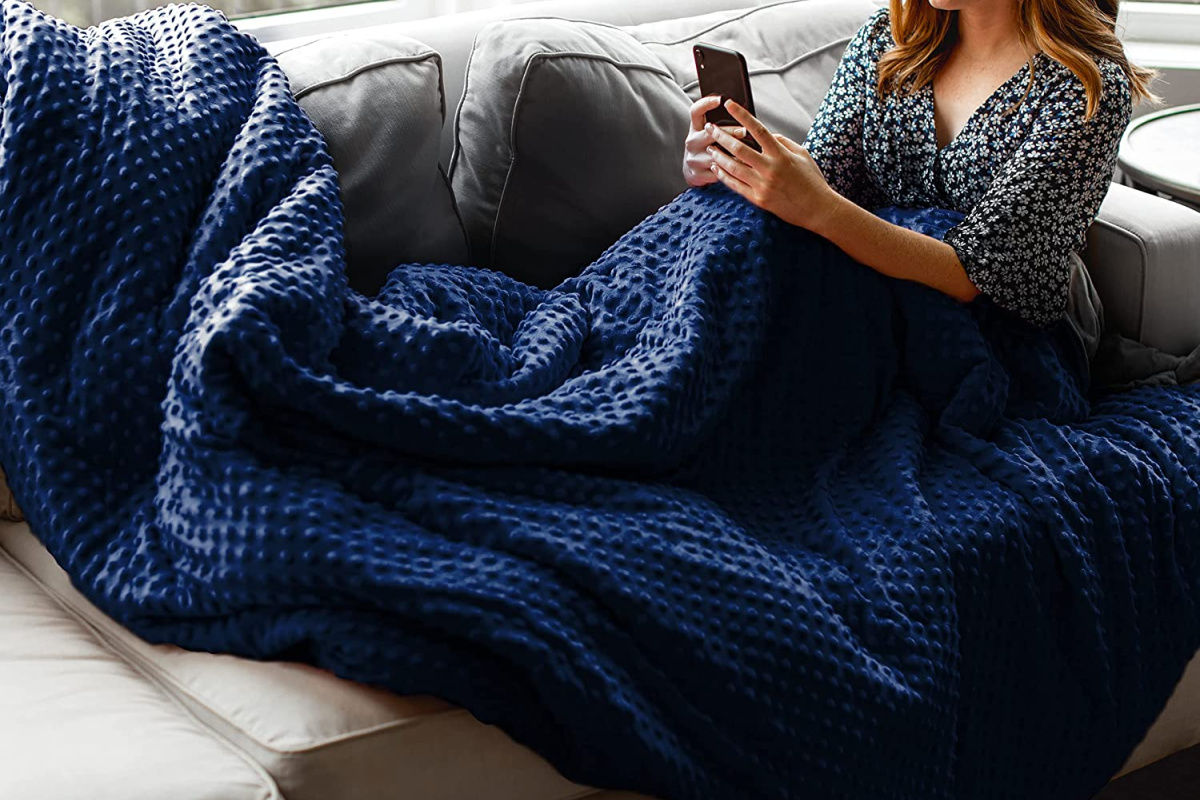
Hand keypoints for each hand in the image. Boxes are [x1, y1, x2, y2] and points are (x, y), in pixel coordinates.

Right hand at [682, 95, 748, 187]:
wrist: (693, 171)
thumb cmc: (708, 146)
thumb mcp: (709, 133)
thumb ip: (721, 123)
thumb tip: (745, 113)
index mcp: (695, 128)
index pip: (696, 111)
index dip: (706, 103)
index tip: (720, 99)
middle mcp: (692, 141)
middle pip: (709, 133)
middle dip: (728, 132)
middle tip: (744, 131)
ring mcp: (694, 158)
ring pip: (715, 155)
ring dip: (733, 155)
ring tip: (749, 154)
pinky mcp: (698, 173)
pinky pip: (717, 172)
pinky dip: (731, 171)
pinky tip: (743, 169)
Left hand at [705, 99, 836, 232]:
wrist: (817, 208)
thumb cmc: (811, 179)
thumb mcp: (802, 154)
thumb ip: (783, 142)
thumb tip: (767, 133)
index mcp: (781, 154)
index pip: (757, 129)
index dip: (742, 115)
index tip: (729, 104)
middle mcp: (770, 168)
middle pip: (739, 149)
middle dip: (721, 136)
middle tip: (710, 127)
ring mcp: (762, 185)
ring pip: (733, 168)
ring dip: (719, 156)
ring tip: (709, 148)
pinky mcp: (758, 199)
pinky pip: (736, 186)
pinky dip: (723, 176)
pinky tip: (716, 168)